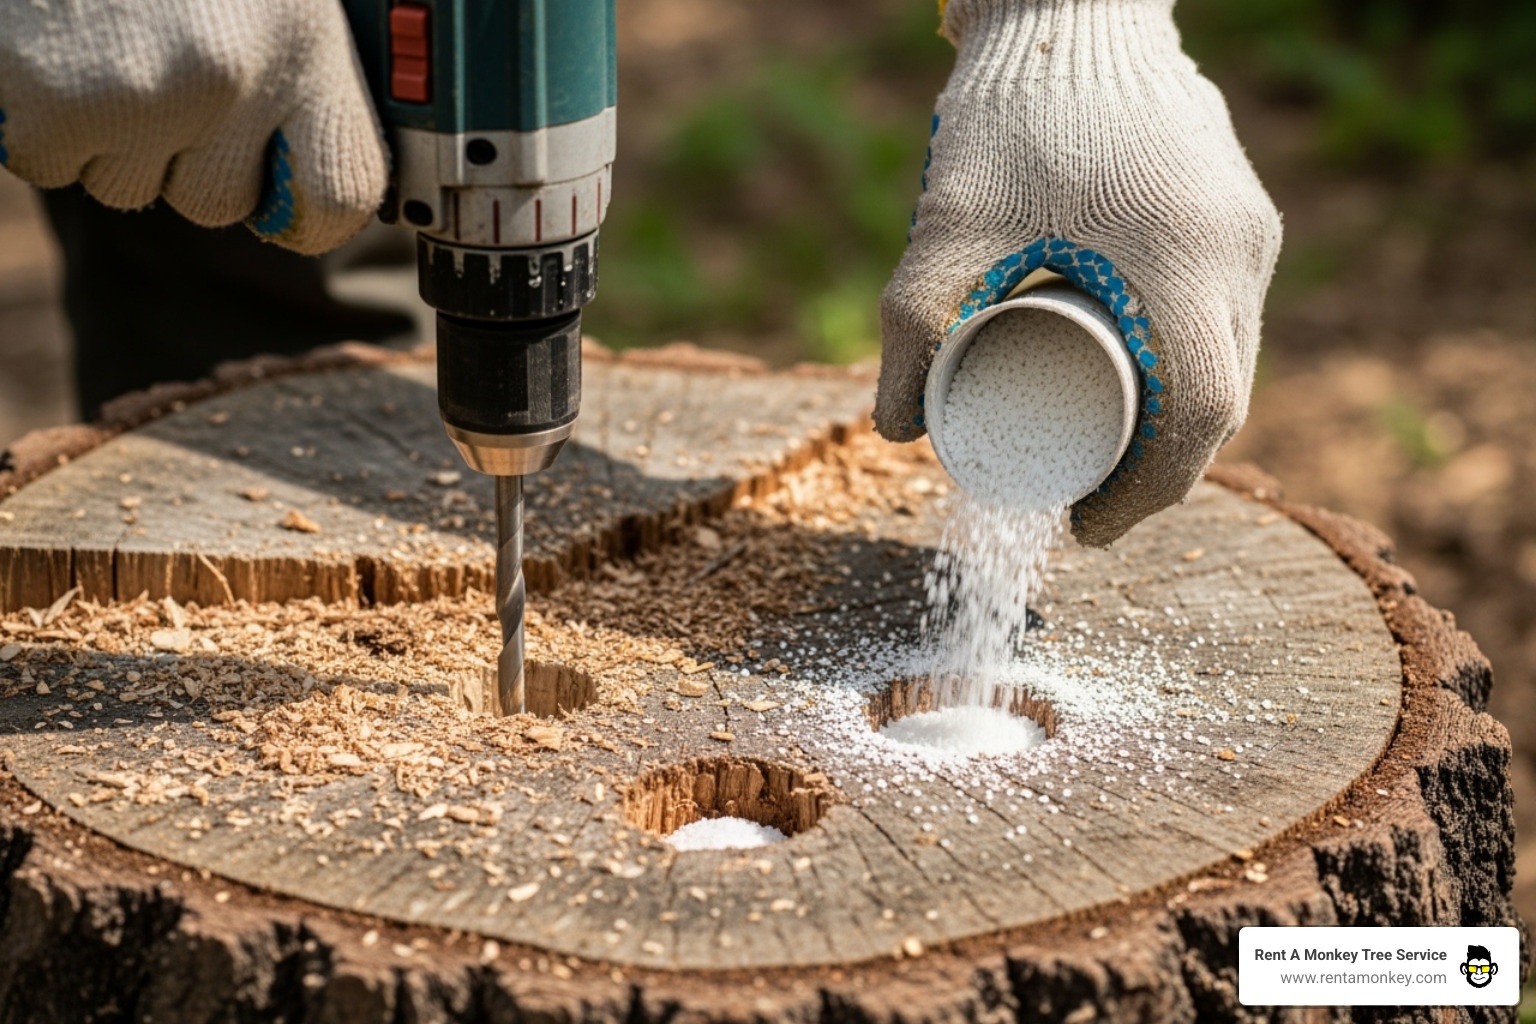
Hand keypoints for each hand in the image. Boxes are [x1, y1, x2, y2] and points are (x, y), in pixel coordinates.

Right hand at [0, 0, 387, 254]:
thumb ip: (296, 68)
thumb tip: (311, 160)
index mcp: (305, 40)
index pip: (341, 197)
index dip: (304, 209)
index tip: (277, 186)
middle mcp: (235, 78)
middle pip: (217, 202)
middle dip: (181, 151)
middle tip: (153, 55)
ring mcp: (143, 96)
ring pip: (125, 186)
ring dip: (105, 131)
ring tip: (99, 33)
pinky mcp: (56, 103)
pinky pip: (47, 162)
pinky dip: (35, 118)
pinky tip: (50, 43)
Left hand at [878, 0, 1281, 545]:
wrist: (1066, 18)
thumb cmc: (1005, 124)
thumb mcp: (944, 231)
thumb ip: (909, 329)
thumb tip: (895, 430)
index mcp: (1185, 262)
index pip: (1197, 418)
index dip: (1146, 494)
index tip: (1087, 524)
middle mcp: (1239, 251)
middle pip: (1220, 401)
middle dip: (1156, 469)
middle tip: (1086, 495)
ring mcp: (1251, 228)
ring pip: (1230, 359)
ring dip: (1173, 418)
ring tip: (1101, 446)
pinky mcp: (1244, 211)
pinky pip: (1228, 314)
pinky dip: (1186, 362)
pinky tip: (1139, 377)